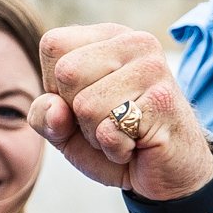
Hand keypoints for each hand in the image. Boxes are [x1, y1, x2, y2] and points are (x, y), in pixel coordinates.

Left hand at [35, 23, 212, 206]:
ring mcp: (153, 69)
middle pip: (66, 72)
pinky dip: (115, 150)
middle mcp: (134, 42)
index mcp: (108, 37)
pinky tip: (137, 145)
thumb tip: (56, 108)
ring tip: (124, 132)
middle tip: (109, 121)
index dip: (56, 87)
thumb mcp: (64, 129)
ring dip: (98, 135)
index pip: (52, 45)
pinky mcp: (164, 101)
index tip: (87, 101)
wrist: (169, 175)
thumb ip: (43, 115)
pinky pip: (108, 131)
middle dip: (77, 113)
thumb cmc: (115, 142)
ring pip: (85, 105)